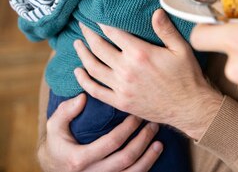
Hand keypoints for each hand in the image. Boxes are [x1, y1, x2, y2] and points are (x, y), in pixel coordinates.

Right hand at [39, 93, 160, 171]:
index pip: (111, 142)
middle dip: (142, 141)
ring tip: (159, 143)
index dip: (128, 128)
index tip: (137, 115)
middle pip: (125, 159)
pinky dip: (143, 169)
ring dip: (148, 158)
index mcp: (78, 159)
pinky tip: (152, 157)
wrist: (54, 168)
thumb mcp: (54, 126)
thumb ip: (66, 111)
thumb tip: (83, 97)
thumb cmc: (58, 143)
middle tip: (153, 125)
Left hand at [74, 9, 221, 139]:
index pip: (114, 33)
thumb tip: (156, 11)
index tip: (96, 17)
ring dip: (82, 54)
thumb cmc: (187, 76)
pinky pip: (95, 90)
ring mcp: (121, 87)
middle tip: (82, 26)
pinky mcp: (120, 102)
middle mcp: (126, 69)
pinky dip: (83, 80)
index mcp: (140, 53)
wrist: (188, 107)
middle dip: (89, 35)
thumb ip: (166, 30)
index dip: (103, 23)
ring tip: (77, 44)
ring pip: (93, 67)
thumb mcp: (181, 49)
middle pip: (99, 48)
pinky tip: (78, 72)